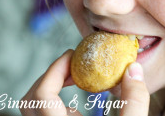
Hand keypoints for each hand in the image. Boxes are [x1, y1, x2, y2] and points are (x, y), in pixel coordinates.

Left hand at [21, 51, 149, 115]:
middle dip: (51, 75)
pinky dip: (56, 104)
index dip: (54, 69)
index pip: (41, 96)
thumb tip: (134, 70)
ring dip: (52, 88)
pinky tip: (77, 105)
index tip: (73, 55)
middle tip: (74, 65)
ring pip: (35, 110)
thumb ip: (134, 102)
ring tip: (76, 80)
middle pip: (30, 100)